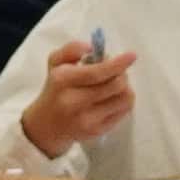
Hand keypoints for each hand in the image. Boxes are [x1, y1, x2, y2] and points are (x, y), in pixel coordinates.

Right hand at [22, 44, 137, 156]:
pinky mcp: (96, 131)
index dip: (118, 64)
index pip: (96, 73)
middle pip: (115, 85)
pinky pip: (123, 112)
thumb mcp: (55, 63)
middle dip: (122, 73)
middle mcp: (73, 102)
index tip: (132, 55)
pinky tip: (112, 98)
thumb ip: (71, 49)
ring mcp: (86, 120)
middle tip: (116, 71)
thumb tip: (92, 48)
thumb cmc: (56, 89)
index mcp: (62, 80)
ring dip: (125, 87)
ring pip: (124, 99)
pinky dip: (123, 101)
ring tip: (114, 85)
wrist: (47, 126)